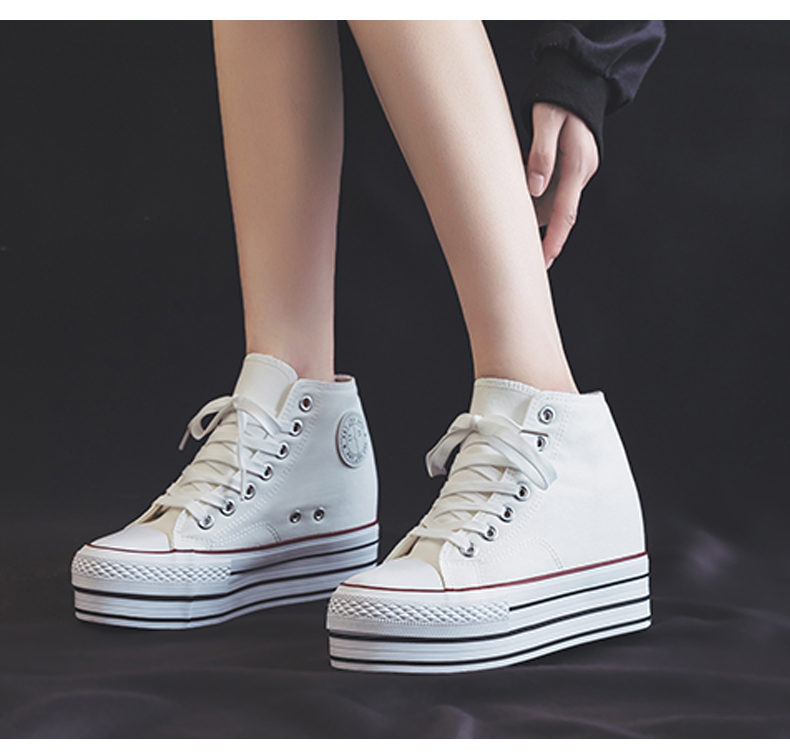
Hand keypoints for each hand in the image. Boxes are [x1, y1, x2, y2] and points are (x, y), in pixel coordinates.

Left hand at [526, 103, 599, 268]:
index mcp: (577, 165)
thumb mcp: (547, 120)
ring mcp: (576, 172)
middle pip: (559, 214)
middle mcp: (580, 174)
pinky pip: (550, 190)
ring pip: (551, 202)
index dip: (553, 239)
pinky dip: (532, 194)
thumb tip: (534, 188)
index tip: (543, 261)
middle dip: (541, 234)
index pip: (565, 212)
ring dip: (531, 209)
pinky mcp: (568, 168)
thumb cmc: (559, 98)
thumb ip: (541, 153)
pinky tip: (517, 184)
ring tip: (510, 204)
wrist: (578, 81)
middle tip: (520, 253)